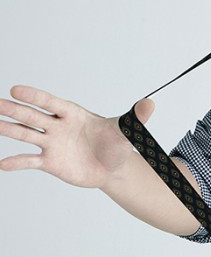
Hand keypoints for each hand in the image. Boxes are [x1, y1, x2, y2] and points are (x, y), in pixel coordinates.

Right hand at [0, 85, 153, 188]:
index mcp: (74, 114)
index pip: (52, 103)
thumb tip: (151, 103)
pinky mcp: (50, 162)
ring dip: (9, 130)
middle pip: (33, 116)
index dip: (35, 96)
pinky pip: (30, 161)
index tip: (17, 89)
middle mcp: (59, 127)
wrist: (113, 167)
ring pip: (26, 135)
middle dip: (15, 110)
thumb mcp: (128, 132)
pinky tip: (2, 164)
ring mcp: (52, 144)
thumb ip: (136, 118)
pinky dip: (16, 162)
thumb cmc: (118, 143)